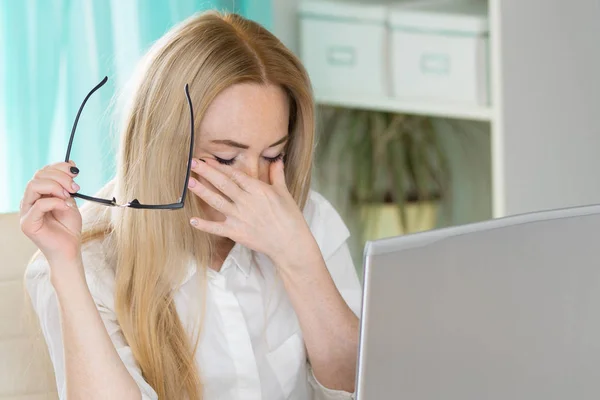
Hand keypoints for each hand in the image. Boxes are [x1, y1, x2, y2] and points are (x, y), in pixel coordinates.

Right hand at [20, 161, 82, 265]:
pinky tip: (66, 206)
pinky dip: (55, 202)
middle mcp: (29, 201)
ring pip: (33, 186)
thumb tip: (71, 164)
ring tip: (69, 196)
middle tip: (75, 187)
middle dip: (60, 177)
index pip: (42, 172)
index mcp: (38, 194)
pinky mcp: (27, 223)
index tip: (76, 171)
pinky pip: (39, 205)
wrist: (70, 249)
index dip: (59, 167)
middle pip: (38, 176)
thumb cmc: (69, 227)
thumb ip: (67, 185)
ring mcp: (26, 212)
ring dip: (56, 186)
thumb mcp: (70, 201)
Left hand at [187, 158, 312, 265]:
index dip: (220, 166)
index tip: (208, 159)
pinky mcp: (236, 232)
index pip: (235, 175)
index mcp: (258, 190)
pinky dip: (204, 225)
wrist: (290, 242)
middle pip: (223, 184)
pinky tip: (192, 220)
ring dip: (202, 191)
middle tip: (193, 162)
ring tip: (189, 182)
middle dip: (207, 172)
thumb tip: (277, 159)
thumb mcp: (284, 193)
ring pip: (217, 201)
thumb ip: (277, 175)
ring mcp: (239, 217)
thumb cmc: (290, 217)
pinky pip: (217, 228)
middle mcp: (246, 201)